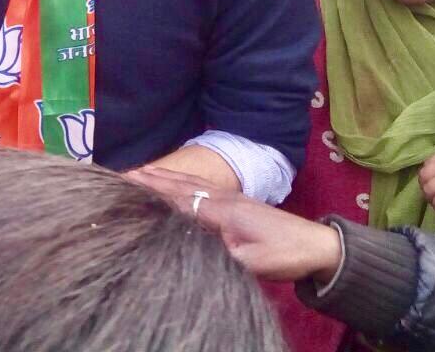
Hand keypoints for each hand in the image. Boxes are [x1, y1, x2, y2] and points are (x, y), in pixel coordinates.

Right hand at [128, 166, 341, 282]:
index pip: (178, 197)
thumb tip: (188, 249)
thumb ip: (222, 255)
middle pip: (178, 184)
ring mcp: (227, 197)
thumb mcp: (253, 262)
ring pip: (187, 183)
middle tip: (119, 173)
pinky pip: (197, 187)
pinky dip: (178, 183)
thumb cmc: (284, 253)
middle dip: (149, 178)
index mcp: (221, 209)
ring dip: (161, 177)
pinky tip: (172, 184)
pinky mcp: (233, 202)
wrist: (315, 244)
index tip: (123, 183)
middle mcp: (221, 197)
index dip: (151, 190)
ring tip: (137, 172)